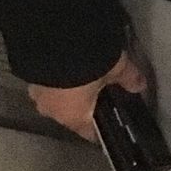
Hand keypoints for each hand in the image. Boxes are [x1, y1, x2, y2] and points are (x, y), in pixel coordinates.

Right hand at [28, 49, 147, 140]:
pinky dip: (58, 75)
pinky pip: (48, 80)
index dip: (102, 125)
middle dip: (84, 100)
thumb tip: (140, 86)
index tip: (110, 117)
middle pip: (72, 112)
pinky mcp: (30, 74)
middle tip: (99, 84)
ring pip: (57, 96)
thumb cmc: (91, 64)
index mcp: (74, 117)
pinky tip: (68, 61)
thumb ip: (128, 79)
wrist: (57, 39)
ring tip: (84, 70)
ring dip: (69, 87)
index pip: (89, 132)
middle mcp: (52, 112)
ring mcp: (38, 93)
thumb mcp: (116, 68)